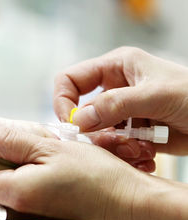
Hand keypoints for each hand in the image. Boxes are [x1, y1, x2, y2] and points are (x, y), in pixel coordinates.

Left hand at [0, 124, 187, 219]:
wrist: (129, 204)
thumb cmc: (98, 177)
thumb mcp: (50, 148)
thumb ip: (8, 140)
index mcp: (14, 193)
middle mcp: (14, 209)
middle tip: (27, 145)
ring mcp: (26, 212)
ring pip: (1, 180)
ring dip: (15, 160)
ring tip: (44, 153)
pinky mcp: (38, 210)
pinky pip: (19, 187)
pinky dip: (27, 170)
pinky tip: (49, 164)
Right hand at [54, 47, 187, 154]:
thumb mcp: (157, 95)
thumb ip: (115, 104)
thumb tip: (79, 120)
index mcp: (116, 67)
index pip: (70, 79)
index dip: (64, 101)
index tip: (72, 125)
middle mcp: (114, 88)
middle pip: (81, 111)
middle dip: (94, 130)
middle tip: (113, 141)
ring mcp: (122, 111)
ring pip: (96, 132)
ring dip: (114, 144)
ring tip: (141, 147)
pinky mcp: (130, 131)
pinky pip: (112, 144)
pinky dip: (125, 152)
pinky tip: (146, 152)